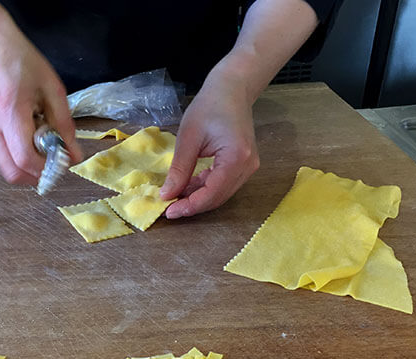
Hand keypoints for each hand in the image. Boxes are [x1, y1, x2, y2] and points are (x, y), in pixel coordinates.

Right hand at [0, 18, 81, 183]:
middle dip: (36, 174)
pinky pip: (0, 156)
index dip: (46, 168)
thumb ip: (64, 125)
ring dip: (26, 163)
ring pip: (6, 167)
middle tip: (52, 161)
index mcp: (10, 112)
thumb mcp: (52, 89)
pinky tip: (24, 134)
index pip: (25, 159)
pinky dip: (16, 154)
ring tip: (37, 140)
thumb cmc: (19, 61)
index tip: (62, 163)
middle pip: (12, 172)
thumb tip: (73, 154)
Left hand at [159, 58, 259, 218]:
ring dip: (198, 198)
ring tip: (175, 197)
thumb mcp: (188, 137)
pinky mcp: (244, 165)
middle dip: (193, 205)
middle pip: (218, 198)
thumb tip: (167, 195)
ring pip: (221, 194)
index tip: (168, 211)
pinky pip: (224, 185)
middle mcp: (247, 166)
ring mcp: (249, 167)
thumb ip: (179, 170)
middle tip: (169, 208)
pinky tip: (188, 187)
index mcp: (236, 157)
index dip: (190, 206)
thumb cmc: (209, 106)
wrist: (231, 89)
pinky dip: (205, 188)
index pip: (212, 193)